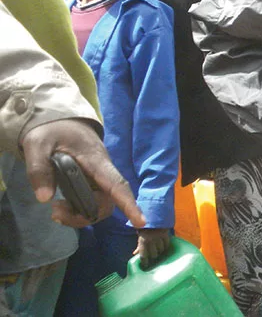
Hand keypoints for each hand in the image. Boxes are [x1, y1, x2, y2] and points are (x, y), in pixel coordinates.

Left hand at [20, 119, 144, 228]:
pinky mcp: (91, 184)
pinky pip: (91, 204)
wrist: (60, 123)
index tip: (141, 222)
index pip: (116, 183)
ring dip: (79, 216)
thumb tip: (44, 198)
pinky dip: (77, 211)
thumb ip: (39, 169)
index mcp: (95, 160)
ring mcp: (97, 179)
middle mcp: (102, 172)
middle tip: (55, 212)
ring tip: (55, 210)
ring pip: (99, 206)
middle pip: (106, 202)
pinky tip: (60, 206)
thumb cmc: (52, 131)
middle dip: (84, 215)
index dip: (128, 203)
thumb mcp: (37, 145)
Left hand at [135, 228, 170, 266]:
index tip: (146, 265)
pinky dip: (165, 246)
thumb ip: (139, 245)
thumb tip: (135, 254)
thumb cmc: (144, 225)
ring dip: (160, 251)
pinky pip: (167, 244)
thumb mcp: (139, 234)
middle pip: (154, 255)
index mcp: (142, 240)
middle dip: (153, 257)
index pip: (144, 256)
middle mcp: (151, 240)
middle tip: (153, 257)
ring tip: (159, 252)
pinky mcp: (166, 233)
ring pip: (161, 250)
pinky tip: (164, 246)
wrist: (152, 214)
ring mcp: (159, 237)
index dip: (145, 262)